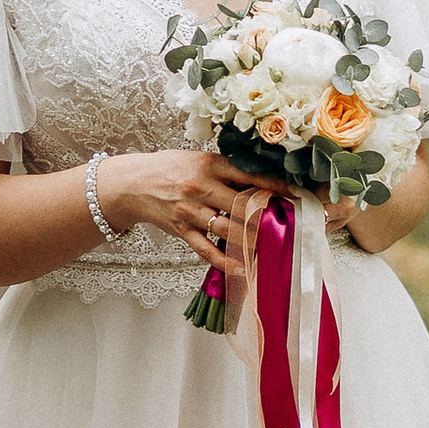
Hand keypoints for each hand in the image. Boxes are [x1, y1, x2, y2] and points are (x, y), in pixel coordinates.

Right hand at [93, 147, 277, 270]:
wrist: (134, 184)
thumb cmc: (170, 168)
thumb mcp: (199, 159)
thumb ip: (227, 169)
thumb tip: (262, 179)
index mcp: (209, 165)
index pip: (249, 176)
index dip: (274, 186)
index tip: (294, 193)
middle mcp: (201, 188)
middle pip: (242, 206)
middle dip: (266, 215)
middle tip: (287, 222)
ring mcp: (191, 212)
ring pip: (228, 230)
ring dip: (251, 239)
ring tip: (272, 245)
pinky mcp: (182, 231)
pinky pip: (206, 249)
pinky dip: (225, 261)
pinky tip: (242, 268)